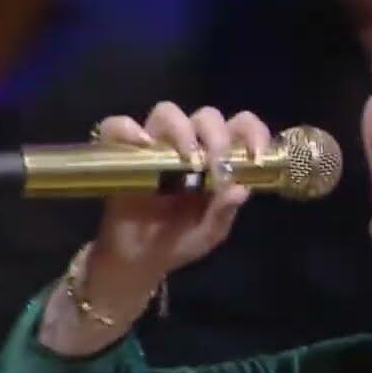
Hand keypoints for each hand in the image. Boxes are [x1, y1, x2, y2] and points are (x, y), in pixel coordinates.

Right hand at [91, 102, 268, 282]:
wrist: (141, 260)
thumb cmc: (181, 241)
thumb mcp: (208, 234)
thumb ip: (224, 212)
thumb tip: (240, 190)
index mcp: (218, 160)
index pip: (240, 127)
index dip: (253, 132)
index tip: (256, 155)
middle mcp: (190, 146)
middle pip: (206, 116)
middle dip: (216, 136)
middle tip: (216, 165)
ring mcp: (155, 147)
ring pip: (167, 112)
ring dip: (181, 129)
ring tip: (185, 159)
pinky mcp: (122, 153)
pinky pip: (116, 127)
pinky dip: (126, 129)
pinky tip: (141, 145)